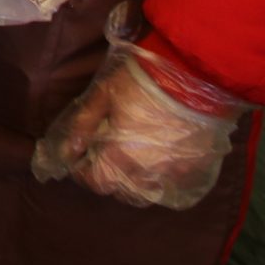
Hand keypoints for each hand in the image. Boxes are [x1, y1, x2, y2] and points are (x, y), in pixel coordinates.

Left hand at [32, 7, 245, 209]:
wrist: (193, 73)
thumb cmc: (142, 80)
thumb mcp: (104, 95)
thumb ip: (84, 124)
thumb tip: (69, 149)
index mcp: (122, 156)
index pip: (97, 183)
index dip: (85, 174)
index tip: (81, 161)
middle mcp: (149, 171)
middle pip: (123, 191)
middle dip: (110, 177)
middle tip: (105, 157)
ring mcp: (175, 172)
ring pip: (149, 191)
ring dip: (136, 182)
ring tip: (131, 160)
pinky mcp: (196, 166)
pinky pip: (173, 182)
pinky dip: (161, 176)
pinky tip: (157, 160)